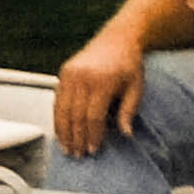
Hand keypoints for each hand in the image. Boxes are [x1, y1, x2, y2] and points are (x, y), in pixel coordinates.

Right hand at [51, 29, 147, 157]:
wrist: (118, 38)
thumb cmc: (129, 64)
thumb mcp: (136, 87)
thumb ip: (129, 111)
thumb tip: (126, 134)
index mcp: (102, 80)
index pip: (93, 116)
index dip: (93, 135)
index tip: (94, 149)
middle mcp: (83, 76)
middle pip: (75, 115)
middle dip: (76, 138)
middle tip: (78, 154)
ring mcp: (70, 73)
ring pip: (62, 109)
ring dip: (63, 131)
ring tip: (67, 148)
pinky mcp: (64, 72)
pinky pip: (57, 100)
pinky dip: (58, 118)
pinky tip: (61, 131)